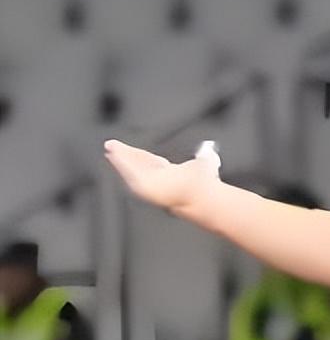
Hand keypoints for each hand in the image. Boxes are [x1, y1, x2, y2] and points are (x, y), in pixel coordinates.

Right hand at [103, 139, 220, 212]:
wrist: (200, 193)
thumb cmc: (205, 183)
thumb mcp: (205, 163)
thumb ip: (205, 155)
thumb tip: (209, 148)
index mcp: (169, 174)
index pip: (150, 162)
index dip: (138, 155)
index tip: (128, 149)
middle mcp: (157, 180)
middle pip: (137, 164)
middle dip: (124, 155)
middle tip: (112, 146)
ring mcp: (148, 184)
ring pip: (131, 167)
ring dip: (119, 156)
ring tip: (109, 146)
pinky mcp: (141, 186)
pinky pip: (127, 170)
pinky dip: (119, 161)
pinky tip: (111, 152)